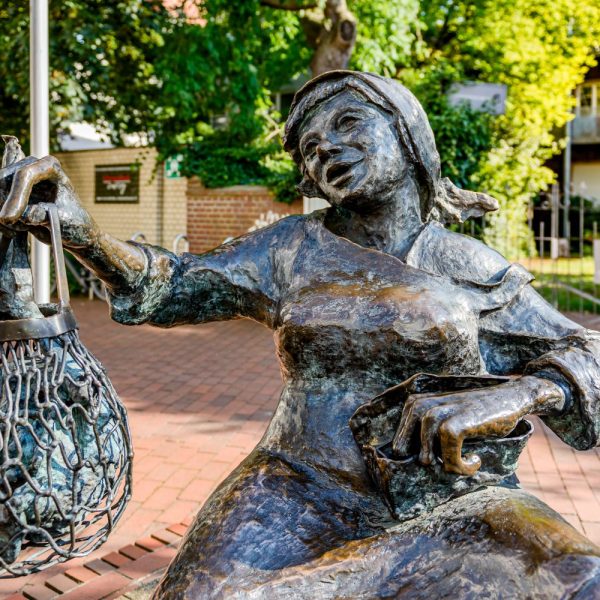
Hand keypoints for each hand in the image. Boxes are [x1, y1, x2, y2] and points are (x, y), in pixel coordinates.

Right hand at [0, 156, 96, 249]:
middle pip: (3, 180)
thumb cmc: (74, 222)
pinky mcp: (10, 192)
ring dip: (4, 215)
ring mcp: (18, 179)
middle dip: (5, 204)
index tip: (10, 218)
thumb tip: (26, 215)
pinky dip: (2, 220)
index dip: (15, 196)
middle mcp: (31, 167)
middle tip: (12, 224)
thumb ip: (45, 215)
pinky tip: (16, 230)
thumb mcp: (64, 220)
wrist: (72, 230)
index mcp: (50, 167)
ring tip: (24, 228)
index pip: (25, 175)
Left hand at [392, 376, 564, 475]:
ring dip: (444, 465)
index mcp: (417, 403)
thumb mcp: (447, 418)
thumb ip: (428, 433)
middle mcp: (424, 405)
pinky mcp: (459, 422)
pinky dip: (461, 465)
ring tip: (461, 464)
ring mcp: (441, 412)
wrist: (510, 398)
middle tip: (447, 465)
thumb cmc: (477, 414)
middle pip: (403, 446)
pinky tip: (476, 461)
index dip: (409, 454)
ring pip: (425, 452)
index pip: (397, 437)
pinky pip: (449, 453)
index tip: (429, 463)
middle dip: (421, 462)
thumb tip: (416, 464)